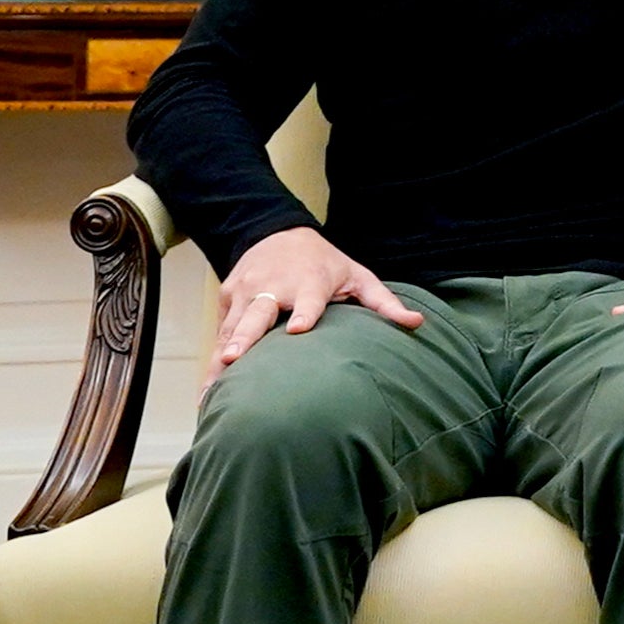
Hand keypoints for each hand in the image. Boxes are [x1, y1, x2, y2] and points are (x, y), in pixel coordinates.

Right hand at [210, 227, 422, 372]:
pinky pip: (220, 331)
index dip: (305, 313)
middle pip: (258, 314)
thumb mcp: (356, 276)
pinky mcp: (228, 296)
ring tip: (211, 392)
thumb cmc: (324, 263)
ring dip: (221, 358)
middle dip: (245, 337)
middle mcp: (275, 287)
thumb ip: (383, 303)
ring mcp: (248, 291)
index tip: (298, 331)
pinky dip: (212, 360)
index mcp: (311, 282)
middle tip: (234, 360)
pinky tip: (207, 391)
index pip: (309, 299)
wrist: (277, 232)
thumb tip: (417, 323)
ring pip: (232, 328)